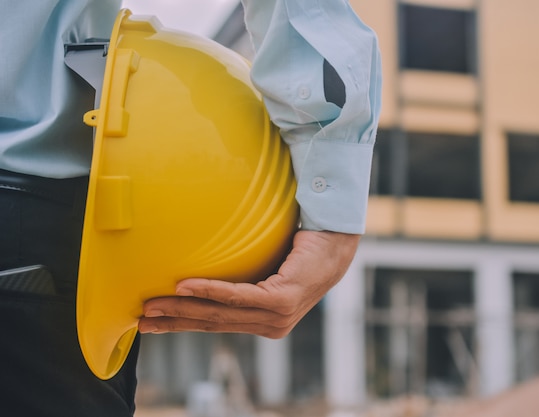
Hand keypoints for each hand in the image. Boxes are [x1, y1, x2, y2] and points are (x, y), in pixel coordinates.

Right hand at [138, 230, 359, 337]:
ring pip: (220, 314)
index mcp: (262, 321)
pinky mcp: (282, 301)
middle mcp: (269, 325)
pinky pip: (239, 295)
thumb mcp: (262, 270)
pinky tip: (184, 286)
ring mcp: (277, 316)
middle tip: (139, 319)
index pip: (214, 324)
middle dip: (172, 322)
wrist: (334, 240)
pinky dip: (210, 290)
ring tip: (152, 304)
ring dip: (182, 309)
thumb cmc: (297, 251)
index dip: (180, 325)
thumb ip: (238, 279)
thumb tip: (202, 268)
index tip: (150, 325)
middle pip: (211, 323)